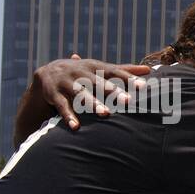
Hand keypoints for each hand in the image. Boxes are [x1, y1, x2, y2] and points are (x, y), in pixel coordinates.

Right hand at [34, 55, 150, 129]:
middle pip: (97, 81)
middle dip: (112, 90)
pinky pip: (62, 106)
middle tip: (127, 101)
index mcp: (94, 66)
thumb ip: (123, 71)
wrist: (46, 74)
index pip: (113, 71)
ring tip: (105, 114)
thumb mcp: (99, 69)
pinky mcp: (54, 94)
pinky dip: (69, 116)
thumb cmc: (82, 74)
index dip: (128, 78)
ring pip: (80, 93)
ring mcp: (66, 82)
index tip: (143, 86)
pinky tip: (76, 127)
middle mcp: (80, 72)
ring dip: (92, 103)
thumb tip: (149, 69)